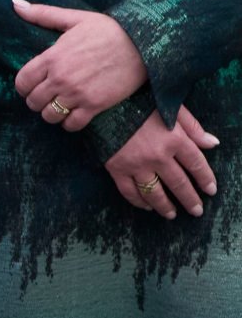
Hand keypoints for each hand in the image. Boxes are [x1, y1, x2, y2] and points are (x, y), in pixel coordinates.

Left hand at [12, 0, 148, 131]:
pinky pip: (71, 124)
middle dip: (36, 100)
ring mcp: (77, 93)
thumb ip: (43, 14)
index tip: (32, 85)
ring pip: (49, 115)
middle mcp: (61, 78)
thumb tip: (15, 4)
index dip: (24, 86)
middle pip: (33, 101)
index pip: (22, 82)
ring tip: (59, 105)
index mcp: (52, 57)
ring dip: (51, 113)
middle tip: (46, 96)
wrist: (145, 43)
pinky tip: (74, 114)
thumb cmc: (109, 30)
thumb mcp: (75, 18)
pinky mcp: (95, 105)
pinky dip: (69, 123)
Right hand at [108, 104, 221, 218]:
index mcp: (174, 139)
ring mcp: (136, 165)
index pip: (196, 164)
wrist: (103, 104)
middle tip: (197, 211)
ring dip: (165, 206)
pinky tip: (147, 206)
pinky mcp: (116, 168)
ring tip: (172, 215)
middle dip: (190, 199)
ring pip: (154, 192)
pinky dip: (138, 202)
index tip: (210, 191)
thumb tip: (212, 143)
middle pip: (179, 183)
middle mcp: (158, 156)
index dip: (206, 179)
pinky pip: (129, 191)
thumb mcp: (171, 108)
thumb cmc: (140, 102)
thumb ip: (193, 127)